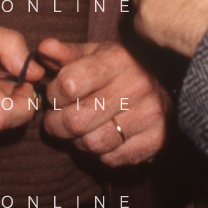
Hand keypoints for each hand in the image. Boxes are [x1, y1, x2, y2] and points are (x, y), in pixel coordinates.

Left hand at [37, 37, 169, 166]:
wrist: (164, 88)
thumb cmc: (119, 70)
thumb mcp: (94, 54)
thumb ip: (66, 54)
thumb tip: (44, 49)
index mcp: (117, 59)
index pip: (68, 85)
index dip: (53, 94)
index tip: (55, 95)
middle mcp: (136, 86)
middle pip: (75, 120)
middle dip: (56, 123)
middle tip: (57, 119)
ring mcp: (148, 115)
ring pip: (92, 143)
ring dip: (77, 140)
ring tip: (80, 128)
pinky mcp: (155, 140)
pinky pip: (111, 158)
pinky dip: (100, 153)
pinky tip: (102, 135)